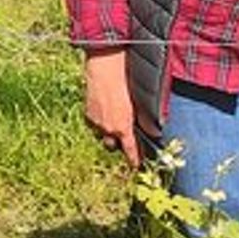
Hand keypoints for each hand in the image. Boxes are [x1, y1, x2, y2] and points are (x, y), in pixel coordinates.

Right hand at [82, 47, 142, 167]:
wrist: (105, 71)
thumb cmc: (125, 85)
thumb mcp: (139, 104)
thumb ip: (143, 120)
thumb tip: (151, 131)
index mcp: (123, 128)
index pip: (129, 149)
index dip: (133, 159)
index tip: (135, 165)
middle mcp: (108, 128)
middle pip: (112, 145)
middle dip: (117, 143)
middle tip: (122, 134)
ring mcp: (95, 122)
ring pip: (102, 134)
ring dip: (107, 131)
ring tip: (112, 118)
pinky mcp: (87, 114)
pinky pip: (93, 124)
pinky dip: (99, 121)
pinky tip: (103, 110)